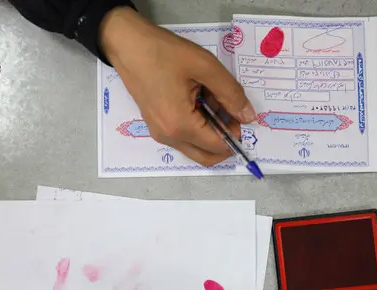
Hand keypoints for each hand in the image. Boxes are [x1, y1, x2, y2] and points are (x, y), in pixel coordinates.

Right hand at [100, 7, 254, 165]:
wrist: (128, 45)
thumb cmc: (163, 53)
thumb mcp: (205, 67)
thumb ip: (231, 93)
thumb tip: (248, 116)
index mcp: (180, 125)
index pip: (218, 147)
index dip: (236, 134)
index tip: (241, 114)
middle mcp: (168, 137)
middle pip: (207, 157)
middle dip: (225, 141)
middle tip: (231, 114)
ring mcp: (160, 134)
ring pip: (196, 149)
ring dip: (211, 134)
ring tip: (213, 102)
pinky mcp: (156, 127)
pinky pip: (184, 138)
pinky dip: (198, 128)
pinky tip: (200, 102)